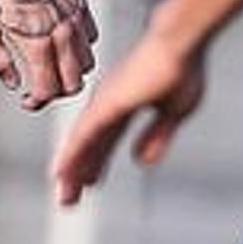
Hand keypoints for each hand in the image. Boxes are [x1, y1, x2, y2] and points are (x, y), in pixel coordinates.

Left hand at [0, 0, 99, 109]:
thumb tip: (13, 82)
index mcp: (37, 41)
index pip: (48, 89)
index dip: (37, 102)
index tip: (27, 100)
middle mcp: (62, 32)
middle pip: (74, 82)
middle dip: (57, 93)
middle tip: (40, 91)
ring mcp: (74, 17)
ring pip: (87, 61)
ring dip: (71, 72)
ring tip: (52, 70)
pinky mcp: (80, 3)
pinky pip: (92, 36)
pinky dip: (81, 48)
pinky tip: (62, 45)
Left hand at [51, 29, 206, 204]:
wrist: (181, 42)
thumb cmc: (182, 67)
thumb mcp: (174, 111)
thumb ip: (157, 135)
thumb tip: (142, 162)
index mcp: (125, 105)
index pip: (106, 141)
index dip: (97, 163)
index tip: (89, 185)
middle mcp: (108, 104)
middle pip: (88, 146)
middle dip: (79, 174)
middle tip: (68, 201)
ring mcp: (105, 103)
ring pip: (82, 144)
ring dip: (71, 171)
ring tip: (63, 196)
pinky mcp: (107, 104)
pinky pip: (84, 135)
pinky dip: (71, 155)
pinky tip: (60, 172)